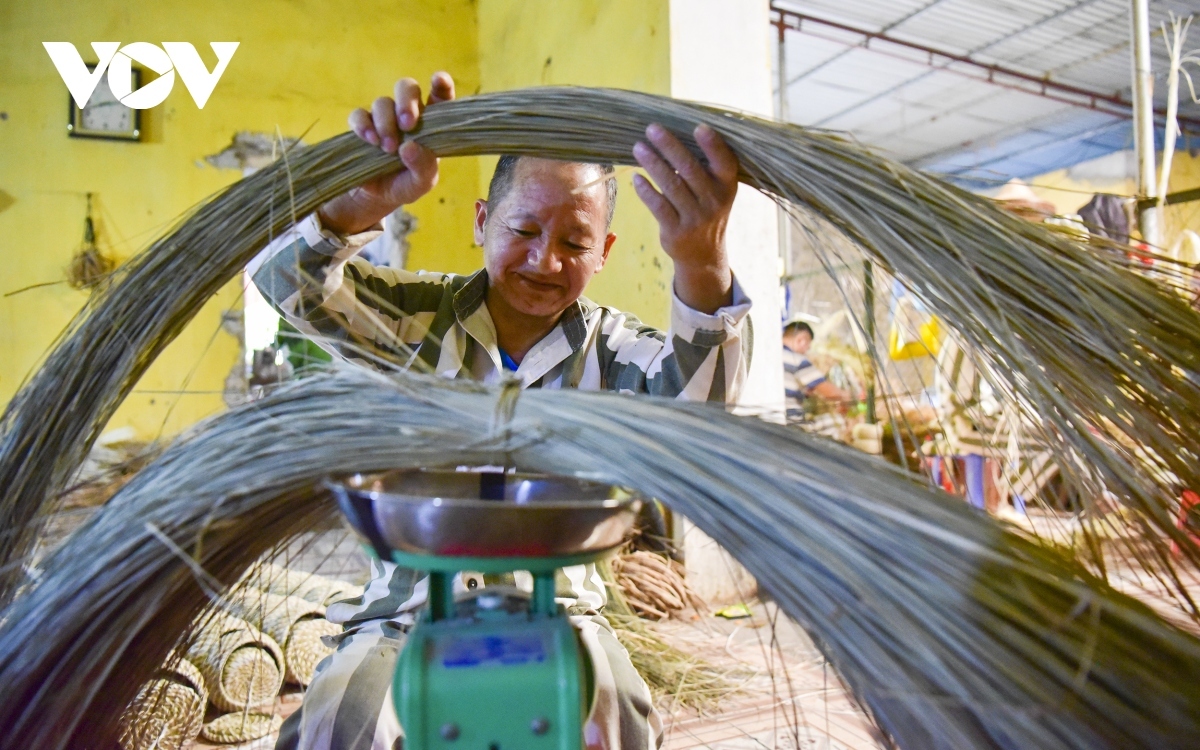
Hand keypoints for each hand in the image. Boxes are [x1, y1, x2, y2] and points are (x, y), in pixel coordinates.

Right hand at [317, 72, 454, 234]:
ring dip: (385, 123)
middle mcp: (408, 113)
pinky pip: (358, 114)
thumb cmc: (408, 183)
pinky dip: (363, 125)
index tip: (438, 79)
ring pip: (382, 102)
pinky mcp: (362, 125)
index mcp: (431, 123)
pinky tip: (370, 140)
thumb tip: (409, 148)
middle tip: (408, 124)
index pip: (440, 96)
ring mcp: (384, 117)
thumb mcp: (422, 182)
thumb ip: (423, 167)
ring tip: (388, 148)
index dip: (441, 84)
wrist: (378, 196)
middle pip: (407, 87)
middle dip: (407, 101)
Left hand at [632, 123, 738, 312]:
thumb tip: (673, 133)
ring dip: (653, 163)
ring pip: (671, 185)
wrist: (704, 255)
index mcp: (727, 186)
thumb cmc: (706, 210)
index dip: (713, 145)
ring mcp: (696, 218)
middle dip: (670, 146)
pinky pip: (658, 206)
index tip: (698, 126)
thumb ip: (705, 167)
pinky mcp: (676, 231)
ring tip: (638, 147)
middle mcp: (714, 201)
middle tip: (652, 129)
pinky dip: (646, 190)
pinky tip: (636, 177)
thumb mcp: (717, 191)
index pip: (724, 162)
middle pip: (690, 169)